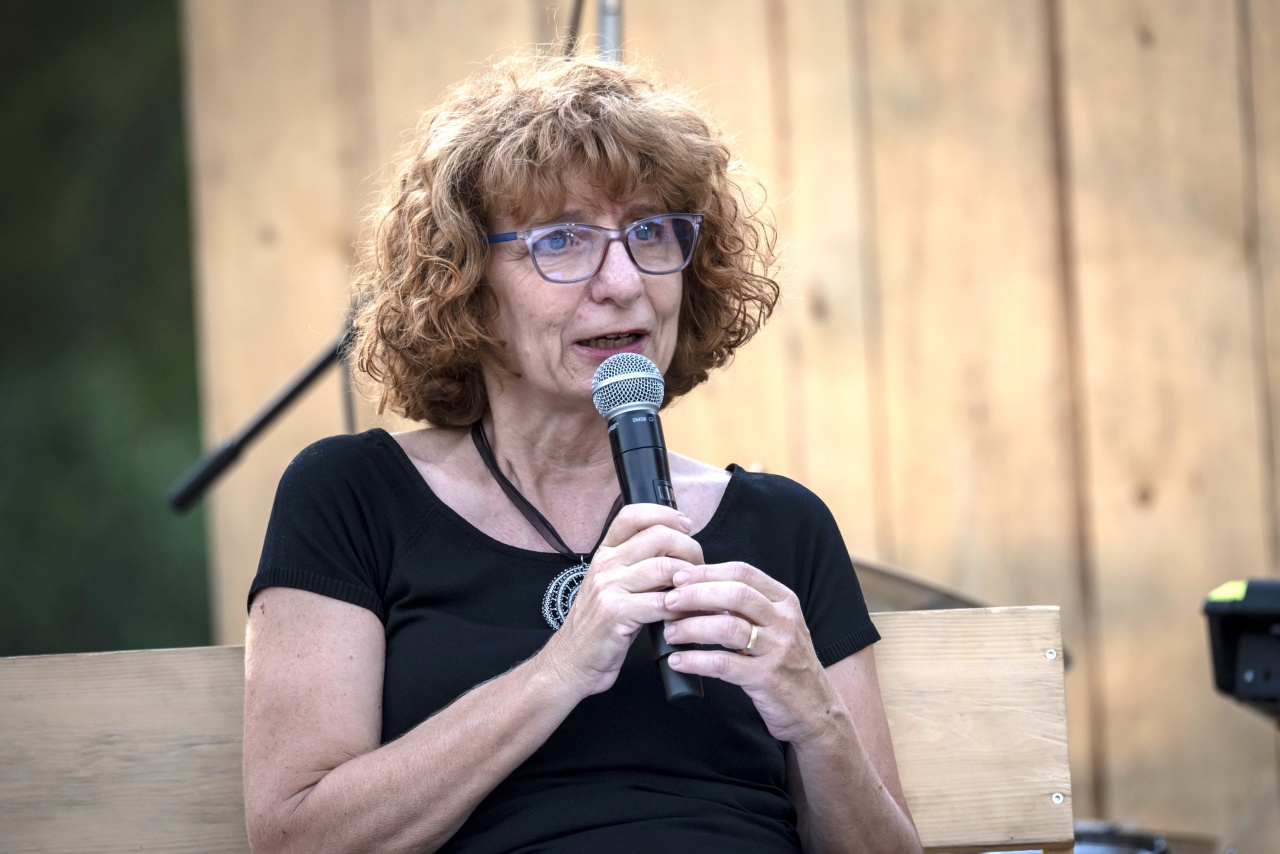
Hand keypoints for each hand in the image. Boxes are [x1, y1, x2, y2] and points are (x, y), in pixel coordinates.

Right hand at [539, 504, 703, 697]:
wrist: (572, 661)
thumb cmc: (599, 626)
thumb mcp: (611, 586)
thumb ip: (637, 566)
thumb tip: (678, 552)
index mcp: (605, 553)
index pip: (633, 515)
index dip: (665, 514)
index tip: (686, 526)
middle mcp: (606, 565)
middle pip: (659, 537)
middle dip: (689, 550)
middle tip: (699, 568)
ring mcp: (609, 587)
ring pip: (665, 568)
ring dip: (691, 581)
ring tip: (697, 594)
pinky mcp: (616, 613)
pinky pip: (662, 603)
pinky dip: (683, 610)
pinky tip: (686, 616)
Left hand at [660, 562, 840, 744]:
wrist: (814, 709)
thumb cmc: (785, 664)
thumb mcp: (775, 626)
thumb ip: (746, 607)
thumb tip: (697, 589)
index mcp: (784, 601)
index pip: (742, 573)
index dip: (707, 572)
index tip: (678, 577)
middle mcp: (784, 620)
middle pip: (734, 594)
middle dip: (695, 595)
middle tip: (668, 602)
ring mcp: (778, 649)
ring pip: (727, 627)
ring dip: (692, 627)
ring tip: (670, 632)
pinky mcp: (767, 678)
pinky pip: (723, 664)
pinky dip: (695, 660)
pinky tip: (678, 661)